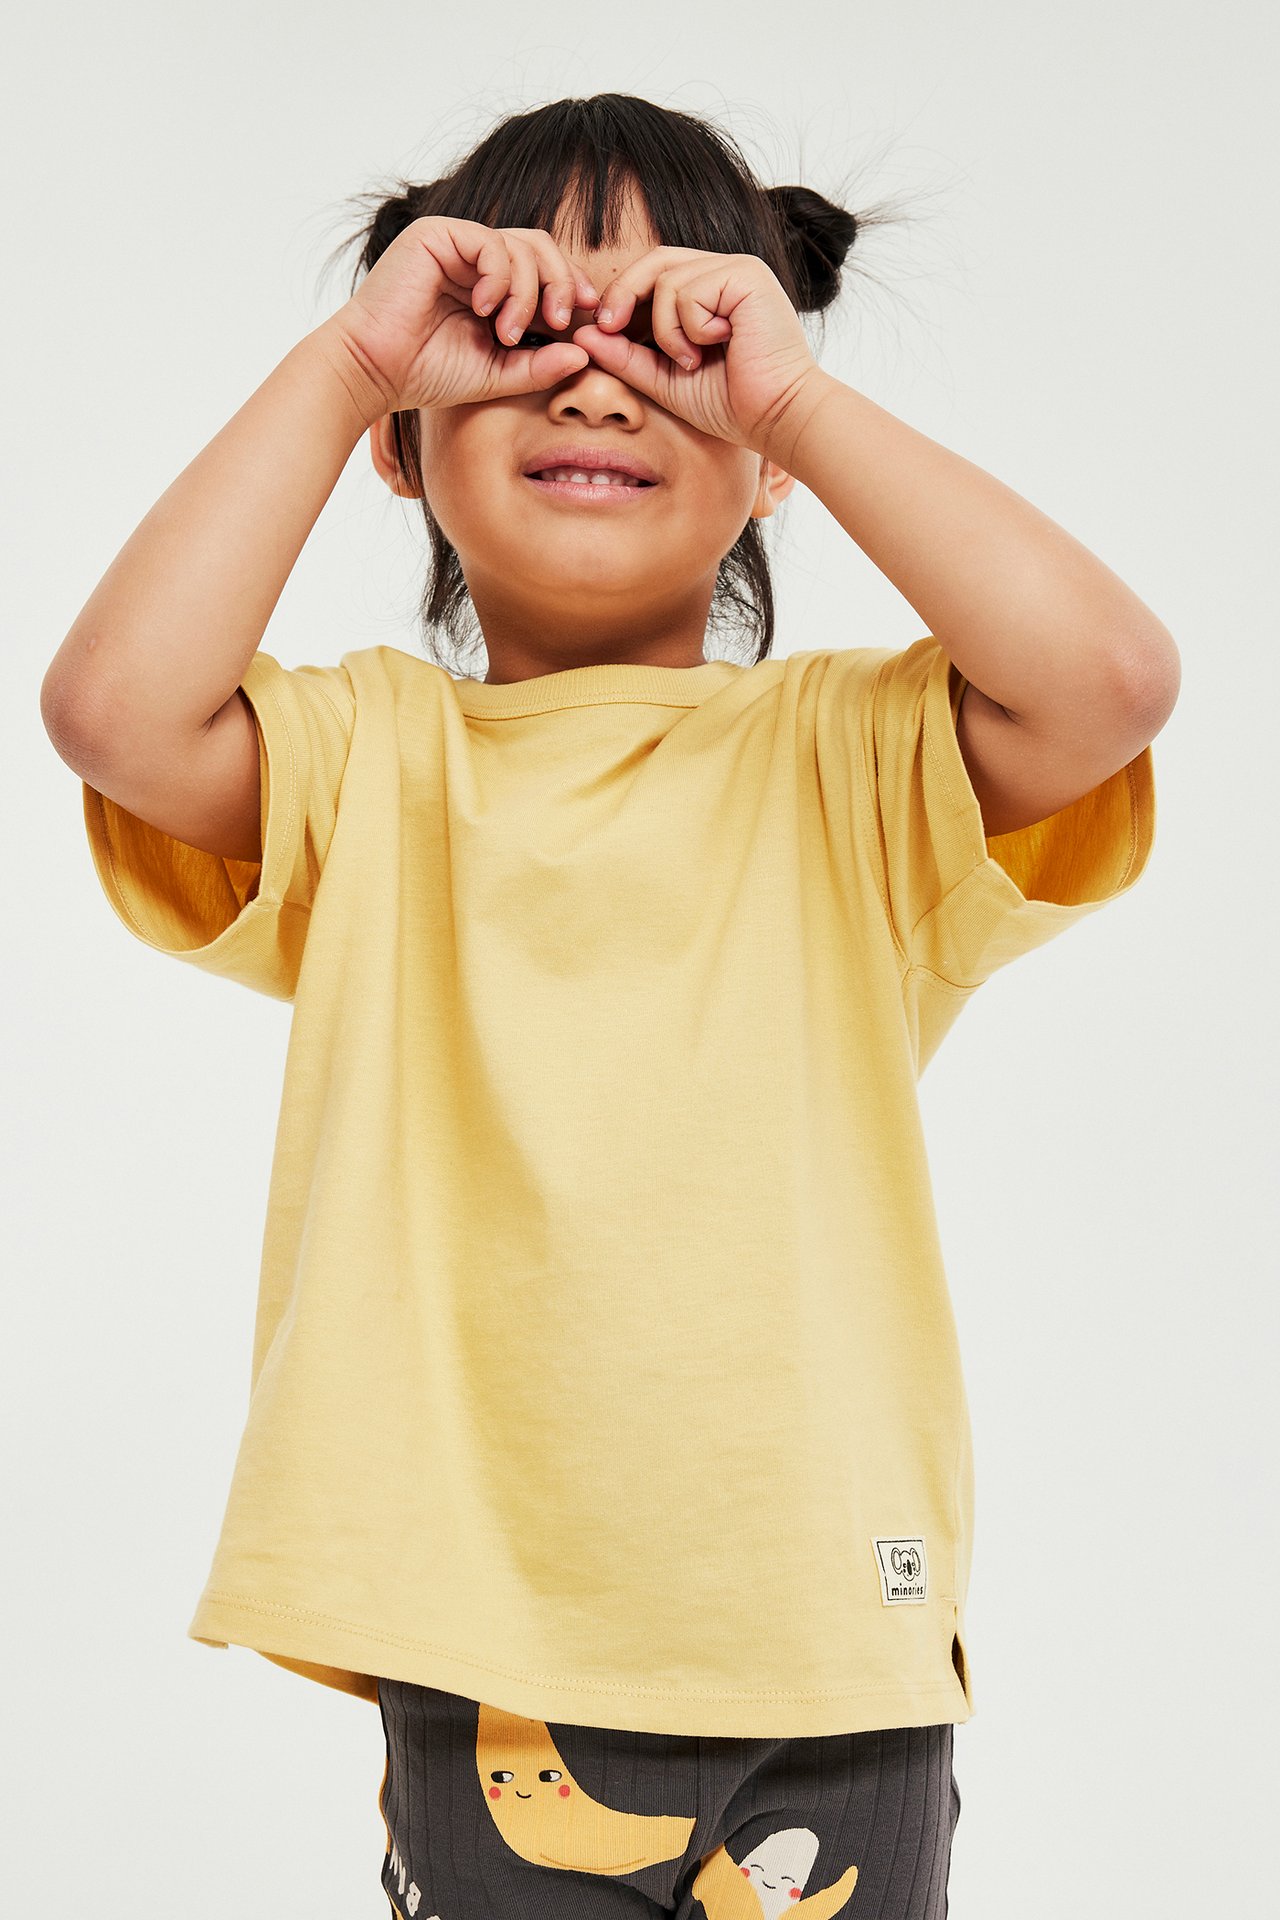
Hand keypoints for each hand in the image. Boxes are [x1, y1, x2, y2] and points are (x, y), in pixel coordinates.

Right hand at [317, 216, 601, 421]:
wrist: (374, 370)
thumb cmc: (426, 374)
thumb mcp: (496, 375)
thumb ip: (538, 366)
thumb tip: (585, 355)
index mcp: (490, 286)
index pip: (544, 270)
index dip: (571, 287)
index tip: (589, 318)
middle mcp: (474, 260)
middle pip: (541, 248)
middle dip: (561, 283)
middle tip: (560, 321)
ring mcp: (457, 244)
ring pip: (522, 246)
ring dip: (528, 291)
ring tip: (509, 331)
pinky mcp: (438, 235)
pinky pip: (490, 243)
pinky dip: (499, 277)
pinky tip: (485, 309)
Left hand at [567, 246, 829, 464]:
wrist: (776, 417)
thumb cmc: (731, 404)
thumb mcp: (665, 379)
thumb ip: (626, 356)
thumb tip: (581, 335)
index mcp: (709, 292)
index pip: (653, 273)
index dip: (622, 295)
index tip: (602, 328)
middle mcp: (725, 272)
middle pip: (655, 261)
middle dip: (623, 294)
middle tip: (608, 327)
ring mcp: (738, 269)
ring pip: (667, 280)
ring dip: (666, 328)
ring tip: (692, 360)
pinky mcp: (747, 275)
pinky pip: (690, 290)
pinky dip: (690, 327)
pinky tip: (717, 346)